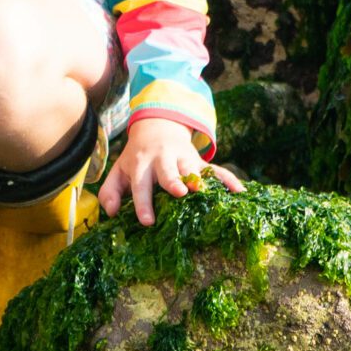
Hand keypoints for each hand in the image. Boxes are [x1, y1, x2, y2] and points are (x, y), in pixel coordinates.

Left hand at [98, 116, 241, 225]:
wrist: (158, 128)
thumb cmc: (136, 159)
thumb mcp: (119, 171)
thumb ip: (110, 192)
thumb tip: (111, 213)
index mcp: (141, 165)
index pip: (140, 185)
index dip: (143, 203)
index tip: (147, 221)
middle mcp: (163, 160)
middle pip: (168, 171)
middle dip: (173, 181)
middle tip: (179, 193)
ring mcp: (183, 159)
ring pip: (193, 168)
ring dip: (199, 178)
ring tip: (205, 190)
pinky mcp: (200, 161)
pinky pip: (216, 170)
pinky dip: (228, 179)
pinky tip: (239, 192)